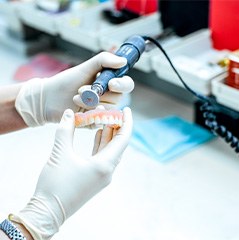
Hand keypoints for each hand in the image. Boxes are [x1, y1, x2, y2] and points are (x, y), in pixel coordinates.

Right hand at [9, 107, 132, 239]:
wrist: (47, 213)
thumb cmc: (54, 185)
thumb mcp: (60, 154)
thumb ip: (66, 130)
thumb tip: (69, 113)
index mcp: (104, 165)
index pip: (123, 139)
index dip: (126, 122)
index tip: (127, 109)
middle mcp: (107, 171)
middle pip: (118, 144)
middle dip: (116, 126)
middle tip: (112, 111)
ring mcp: (102, 175)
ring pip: (110, 150)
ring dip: (108, 134)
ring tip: (105, 118)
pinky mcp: (94, 178)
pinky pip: (103, 156)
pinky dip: (101, 144)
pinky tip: (97, 134)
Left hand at [15, 52, 133, 126]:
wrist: (48, 98)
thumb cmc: (66, 82)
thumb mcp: (84, 68)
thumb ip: (103, 61)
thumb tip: (123, 61)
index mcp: (108, 83)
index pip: (126, 84)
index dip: (122, 84)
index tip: (111, 83)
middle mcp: (108, 97)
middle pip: (118, 97)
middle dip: (100, 93)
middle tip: (82, 89)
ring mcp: (101, 109)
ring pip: (109, 109)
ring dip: (91, 103)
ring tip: (76, 98)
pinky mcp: (95, 121)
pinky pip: (100, 120)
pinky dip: (90, 115)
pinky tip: (79, 110)